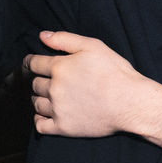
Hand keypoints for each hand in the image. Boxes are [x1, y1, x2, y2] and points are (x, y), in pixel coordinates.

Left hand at [23, 31, 161, 147]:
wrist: (131, 103)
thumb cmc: (116, 73)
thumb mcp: (94, 46)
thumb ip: (65, 39)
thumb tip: (42, 35)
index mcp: (60, 67)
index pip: (33, 63)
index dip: (31, 62)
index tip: (31, 64)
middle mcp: (54, 88)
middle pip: (35, 84)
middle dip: (40, 81)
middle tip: (50, 81)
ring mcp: (58, 109)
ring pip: (36, 103)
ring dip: (40, 99)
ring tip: (52, 97)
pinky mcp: (64, 127)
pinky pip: (40, 125)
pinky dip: (39, 119)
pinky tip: (47, 115)